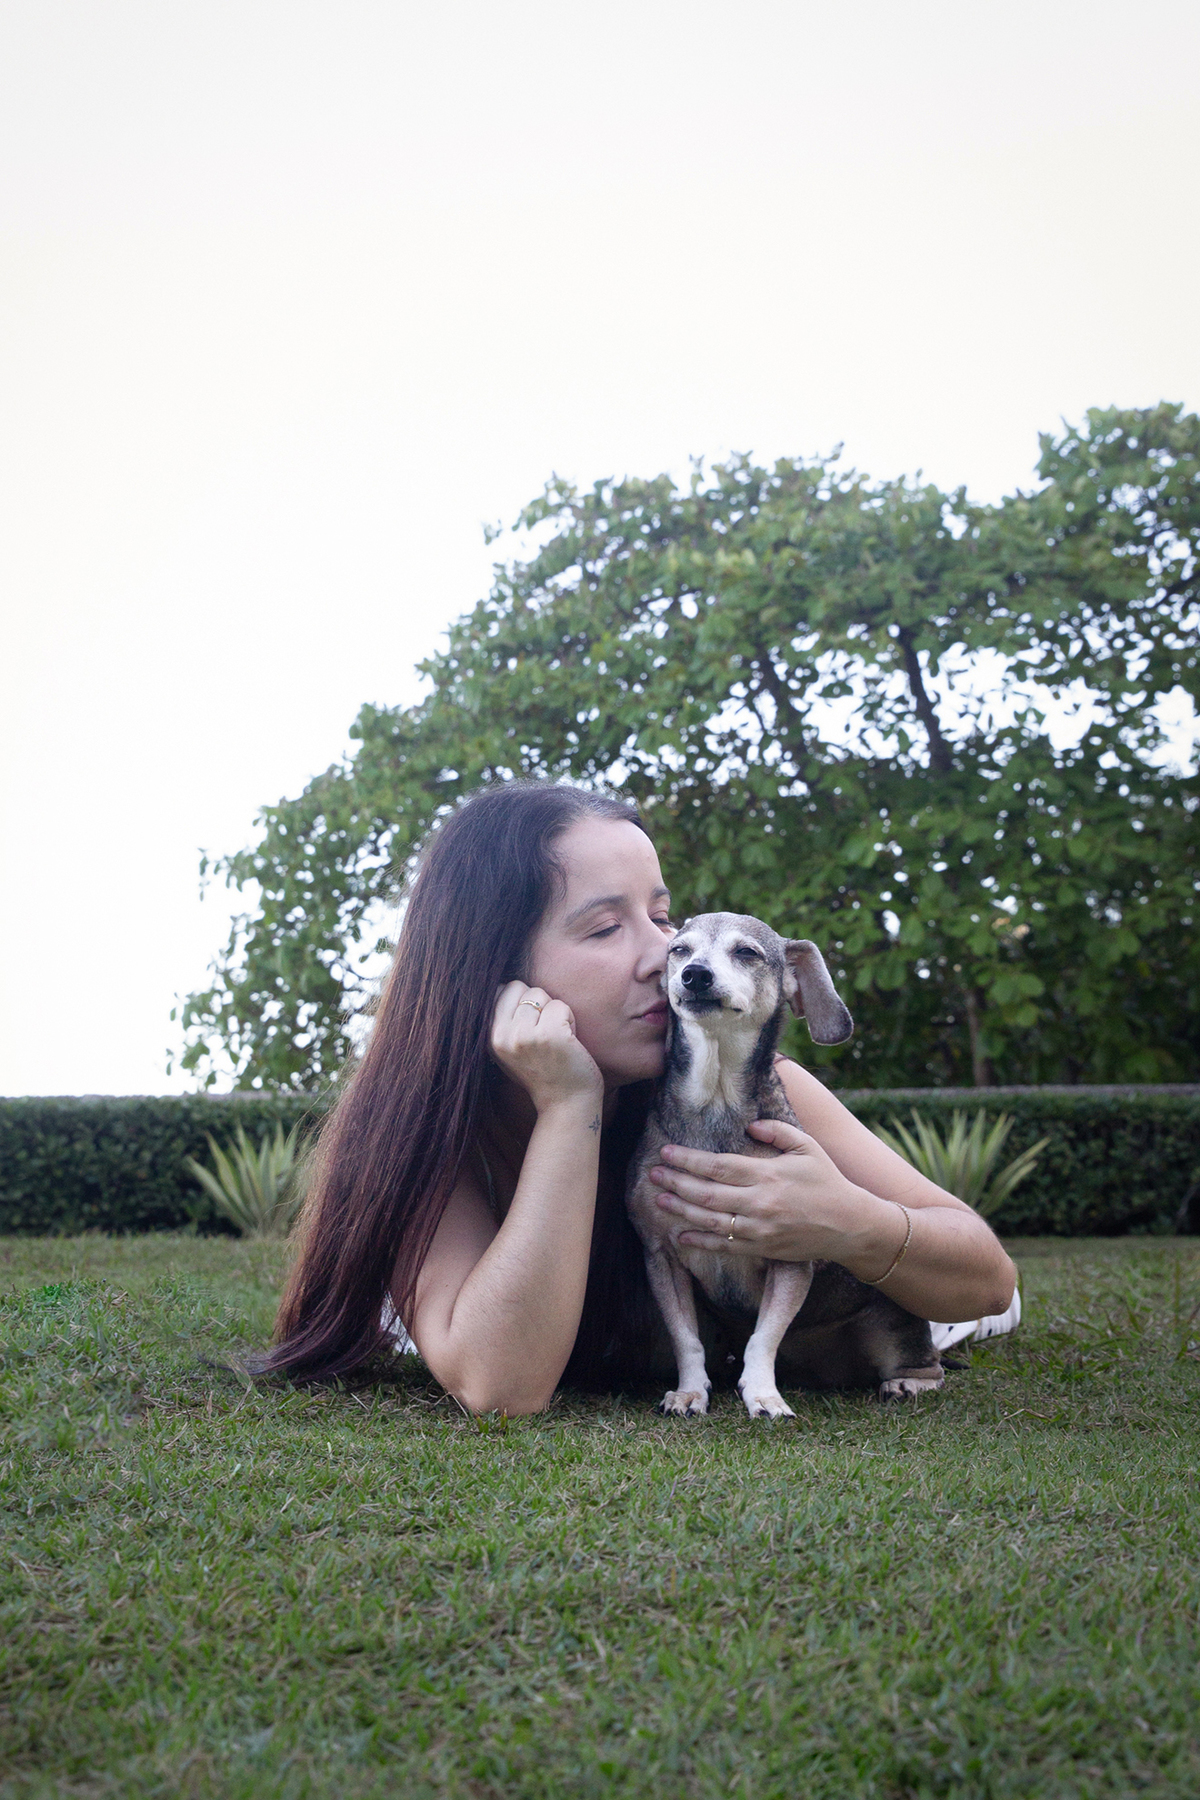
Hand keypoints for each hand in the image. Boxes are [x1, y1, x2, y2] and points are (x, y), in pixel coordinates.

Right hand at [489, 981, 603, 1115]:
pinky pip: (560, 1006)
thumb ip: (504, 1021)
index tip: (531, 1026)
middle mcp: (502, 1036)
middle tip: (545, 1031)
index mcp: (490, 1037)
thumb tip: (503, 984)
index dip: (522, 1001)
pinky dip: (570, 1020)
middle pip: (520, 987)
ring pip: (540, 994)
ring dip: (554, 1012)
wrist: (566, 1103)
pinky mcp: (549, 1036)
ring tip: (556, 1038)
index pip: (501, 990)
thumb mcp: (511, 1049)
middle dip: (538, 1003)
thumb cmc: (544, 1072)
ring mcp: (525, 1036)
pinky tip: (568, 1042)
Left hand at [648, 1117, 878, 1263]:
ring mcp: (758, 1229)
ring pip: (710, 1220)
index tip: (667, 1152)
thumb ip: (777, 1130)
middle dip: (675, 1183)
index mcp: (767, 1174)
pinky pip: (724, 1246)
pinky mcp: (761, 1248)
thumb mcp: (806, 1146)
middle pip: (706, 1193)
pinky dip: (700, 1241)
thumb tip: (749, 1125)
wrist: (849, 1225)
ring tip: (659, 1200)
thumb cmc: (827, 1180)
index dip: (688, 1159)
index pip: (717, 1166)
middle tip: (653, 1174)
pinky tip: (681, 1235)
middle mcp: (759, 1202)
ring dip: (680, 1210)